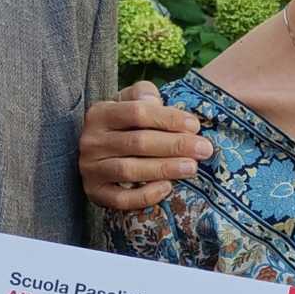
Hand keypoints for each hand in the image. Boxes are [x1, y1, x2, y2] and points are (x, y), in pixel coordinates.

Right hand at [81, 81, 212, 214]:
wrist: (98, 155)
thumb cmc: (124, 125)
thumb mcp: (130, 102)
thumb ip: (144, 94)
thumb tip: (155, 101)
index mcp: (100, 113)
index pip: (138, 113)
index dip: (169, 119)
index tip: (195, 126)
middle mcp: (91, 141)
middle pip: (137, 142)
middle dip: (175, 145)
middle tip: (204, 149)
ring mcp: (90, 169)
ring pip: (129, 170)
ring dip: (164, 169)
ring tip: (192, 167)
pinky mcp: (95, 193)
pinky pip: (120, 199)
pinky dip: (145, 195)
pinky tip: (167, 188)